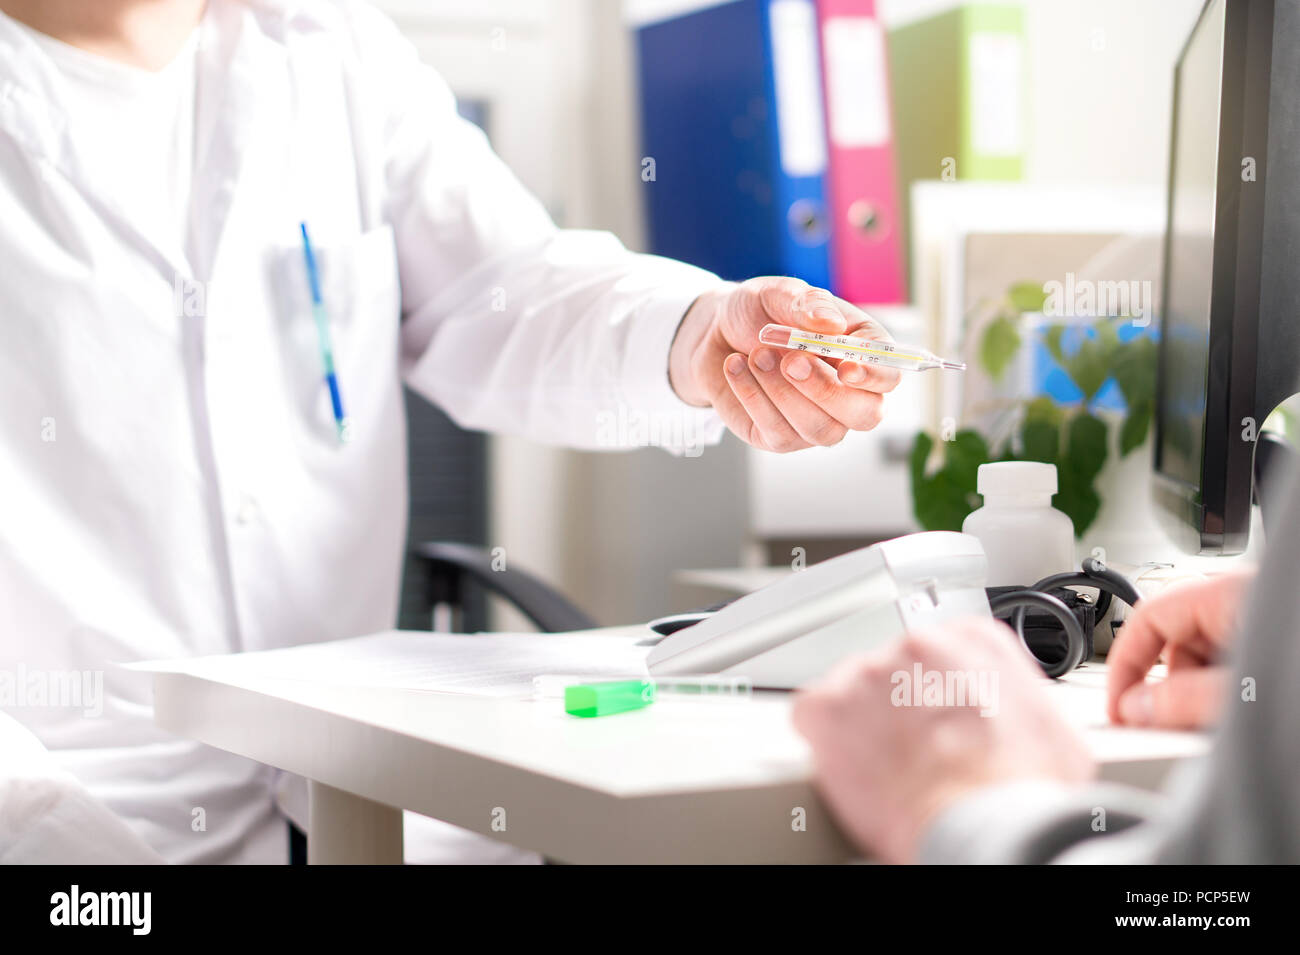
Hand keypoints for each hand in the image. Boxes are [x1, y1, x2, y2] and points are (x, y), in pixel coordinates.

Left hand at [668, 277, 899, 450]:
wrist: (715, 334)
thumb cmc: (759, 312)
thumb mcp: (779, 293)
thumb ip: (807, 303)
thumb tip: (830, 324)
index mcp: (861, 353)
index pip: (889, 376)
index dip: (874, 377)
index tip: (846, 367)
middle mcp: (847, 394)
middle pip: (865, 415)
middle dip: (826, 390)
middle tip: (790, 360)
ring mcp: (816, 421)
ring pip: (820, 429)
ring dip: (784, 392)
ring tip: (755, 355)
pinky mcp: (781, 438)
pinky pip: (778, 433)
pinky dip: (754, 397)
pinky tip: (736, 367)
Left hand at [792, 617, 1092, 862]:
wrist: (983, 822)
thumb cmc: (1020, 788)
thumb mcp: (1052, 728)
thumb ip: (1019, 697)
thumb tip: (1012, 712)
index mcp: (973, 642)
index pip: (941, 648)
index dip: (937, 688)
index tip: (937, 713)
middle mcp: (917, 645)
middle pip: (895, 668)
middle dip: (899, 705)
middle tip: (914, 747)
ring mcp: (869, 672)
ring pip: (853, 688)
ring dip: (863, 721)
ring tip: (886, 763)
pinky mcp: (829, 706)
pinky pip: (812, 712)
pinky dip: (823, 737)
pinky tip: (849, 762)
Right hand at [1106, 570, 1252, 728]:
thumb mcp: (1243, 690)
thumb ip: (1185, 700)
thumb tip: (1137, 709)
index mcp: (1228, 594)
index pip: (1149, 618)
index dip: (1123, 663)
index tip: (1117, 704)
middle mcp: (1242, 603)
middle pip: (1175, 644)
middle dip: (1165, 688)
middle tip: (1163, 726)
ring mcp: (1259, 626)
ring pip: (1203, 661)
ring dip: (1197, 696)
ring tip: (1214, 726)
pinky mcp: (1272, 648)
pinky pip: (1230, 669)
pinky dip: (1222, 696)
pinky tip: (1235, 718)